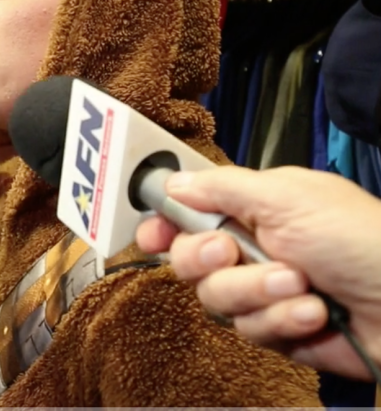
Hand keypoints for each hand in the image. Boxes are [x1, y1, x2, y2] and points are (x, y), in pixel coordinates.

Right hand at [135, 165, 380, 379]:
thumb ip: (222, 188)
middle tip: (233, 251)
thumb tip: (173, 182)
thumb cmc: (362, 239)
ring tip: (299, 284)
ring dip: (256, 291)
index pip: (189, 214)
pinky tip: (313, 313)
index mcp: (253, 208)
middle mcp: (253, 248)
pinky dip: (281, 320)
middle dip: (208, 259)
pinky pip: (249, 330)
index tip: (153, 236)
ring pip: (215, 299)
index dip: (164, 226)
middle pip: (188, 260)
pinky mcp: (278, 331)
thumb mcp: (288, 197)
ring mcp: (264, 291)